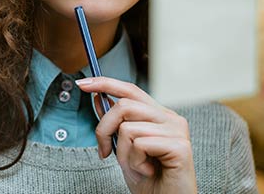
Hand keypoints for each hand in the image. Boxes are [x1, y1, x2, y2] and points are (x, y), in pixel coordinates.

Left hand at [75, 77, 196, 193]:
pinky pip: (140, 144)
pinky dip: (135, 162)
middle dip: (104, 129)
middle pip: (124, 106)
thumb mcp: (124, 149)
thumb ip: (115, 124)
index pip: (130, 90)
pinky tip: (147, 171)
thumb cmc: (149, 180)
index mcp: (159, 116)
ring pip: (128, 128)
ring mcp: (177, 131)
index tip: (82, 84)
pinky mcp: (180, 147)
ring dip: (123, 154)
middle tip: (104, 152)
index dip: (105, 83)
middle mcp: (171, 119)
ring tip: (135, 167)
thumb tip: (98, 98)